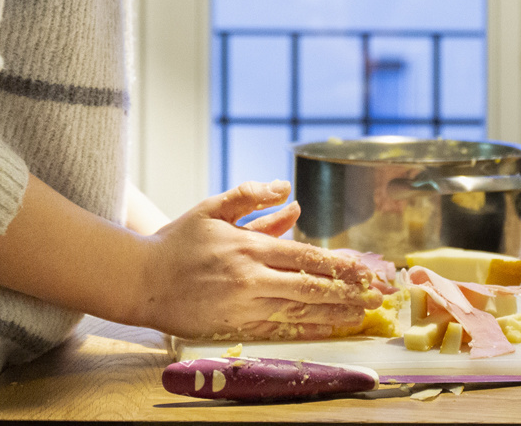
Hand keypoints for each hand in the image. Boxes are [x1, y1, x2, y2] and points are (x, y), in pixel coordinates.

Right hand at [130, 180, 382, 339]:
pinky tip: (326, 330)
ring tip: (362, 316)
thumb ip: (252, 198)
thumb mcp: (213, 208)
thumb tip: (289, 191)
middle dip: (349, 292)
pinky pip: (279, 329)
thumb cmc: (176, 242)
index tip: (367, 270)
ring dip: (335, 314)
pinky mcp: (234, 325)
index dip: (341, 265)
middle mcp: (251, 276)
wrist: (141, 279)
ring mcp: (243, 304)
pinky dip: (307, 330)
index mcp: (249, 245)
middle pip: (311, 287)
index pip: (307, 257)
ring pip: (300, 311)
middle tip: (379, 297)